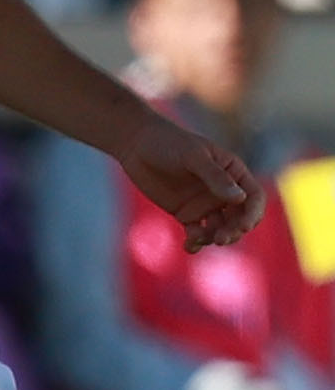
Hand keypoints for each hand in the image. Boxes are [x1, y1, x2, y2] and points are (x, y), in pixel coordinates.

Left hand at [119, 113, 260, 250]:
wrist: (134, 144)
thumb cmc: (167, 142)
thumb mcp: (192, 155)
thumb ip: (214, 176)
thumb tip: (240, 198)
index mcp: (233, 173)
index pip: (254, 198)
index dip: (252, 214)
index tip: (243, 226)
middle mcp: (223, 191)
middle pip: (239, 219)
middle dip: (233, 231)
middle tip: (220, 238)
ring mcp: (205, 204)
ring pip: (220, 229)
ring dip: (214, 238)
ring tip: (196, 238)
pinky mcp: (186, 214)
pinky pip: (197, 233)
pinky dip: (196, 242)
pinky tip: (188, 247)